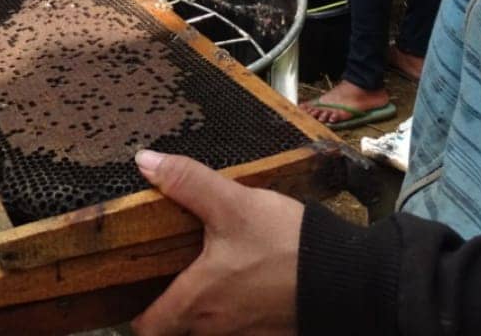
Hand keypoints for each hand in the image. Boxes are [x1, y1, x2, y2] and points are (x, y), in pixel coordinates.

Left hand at [130, 150, 302, 335]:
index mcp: (198, 301)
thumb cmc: (285, 244)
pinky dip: (235, 307)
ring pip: (210, 327)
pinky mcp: (271, 333)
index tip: (135, 286)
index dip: (138, 310)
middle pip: (178, 327)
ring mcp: (245, 334)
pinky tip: (244, 276)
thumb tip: (144, 162)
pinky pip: (240, 326)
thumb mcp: (231, 203)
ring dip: (206, 304)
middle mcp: (216, 328)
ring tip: (208, 267)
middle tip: (171, 267)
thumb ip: (185, 182)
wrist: (345, 276)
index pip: (149, 327)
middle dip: (172, 302)